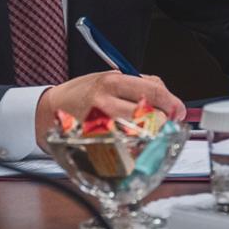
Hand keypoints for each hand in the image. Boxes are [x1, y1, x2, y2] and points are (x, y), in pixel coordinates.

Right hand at [35, 71, 183, 147]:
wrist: (50, 109)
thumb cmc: (83, 93)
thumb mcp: (109, 77)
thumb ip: (140, 85)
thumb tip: (169, 100)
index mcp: (111, 82)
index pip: (153, 91)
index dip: (172, 102)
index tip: (178, 110)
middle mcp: (106, 103)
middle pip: (151, 116)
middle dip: (163, 121)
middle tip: (162, 123)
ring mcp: (101, 126)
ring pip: (141, 135)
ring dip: (150, 136)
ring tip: (147, 133)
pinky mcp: (96, 145)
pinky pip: (127, 151)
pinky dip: (136, 149)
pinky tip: (133, 145)